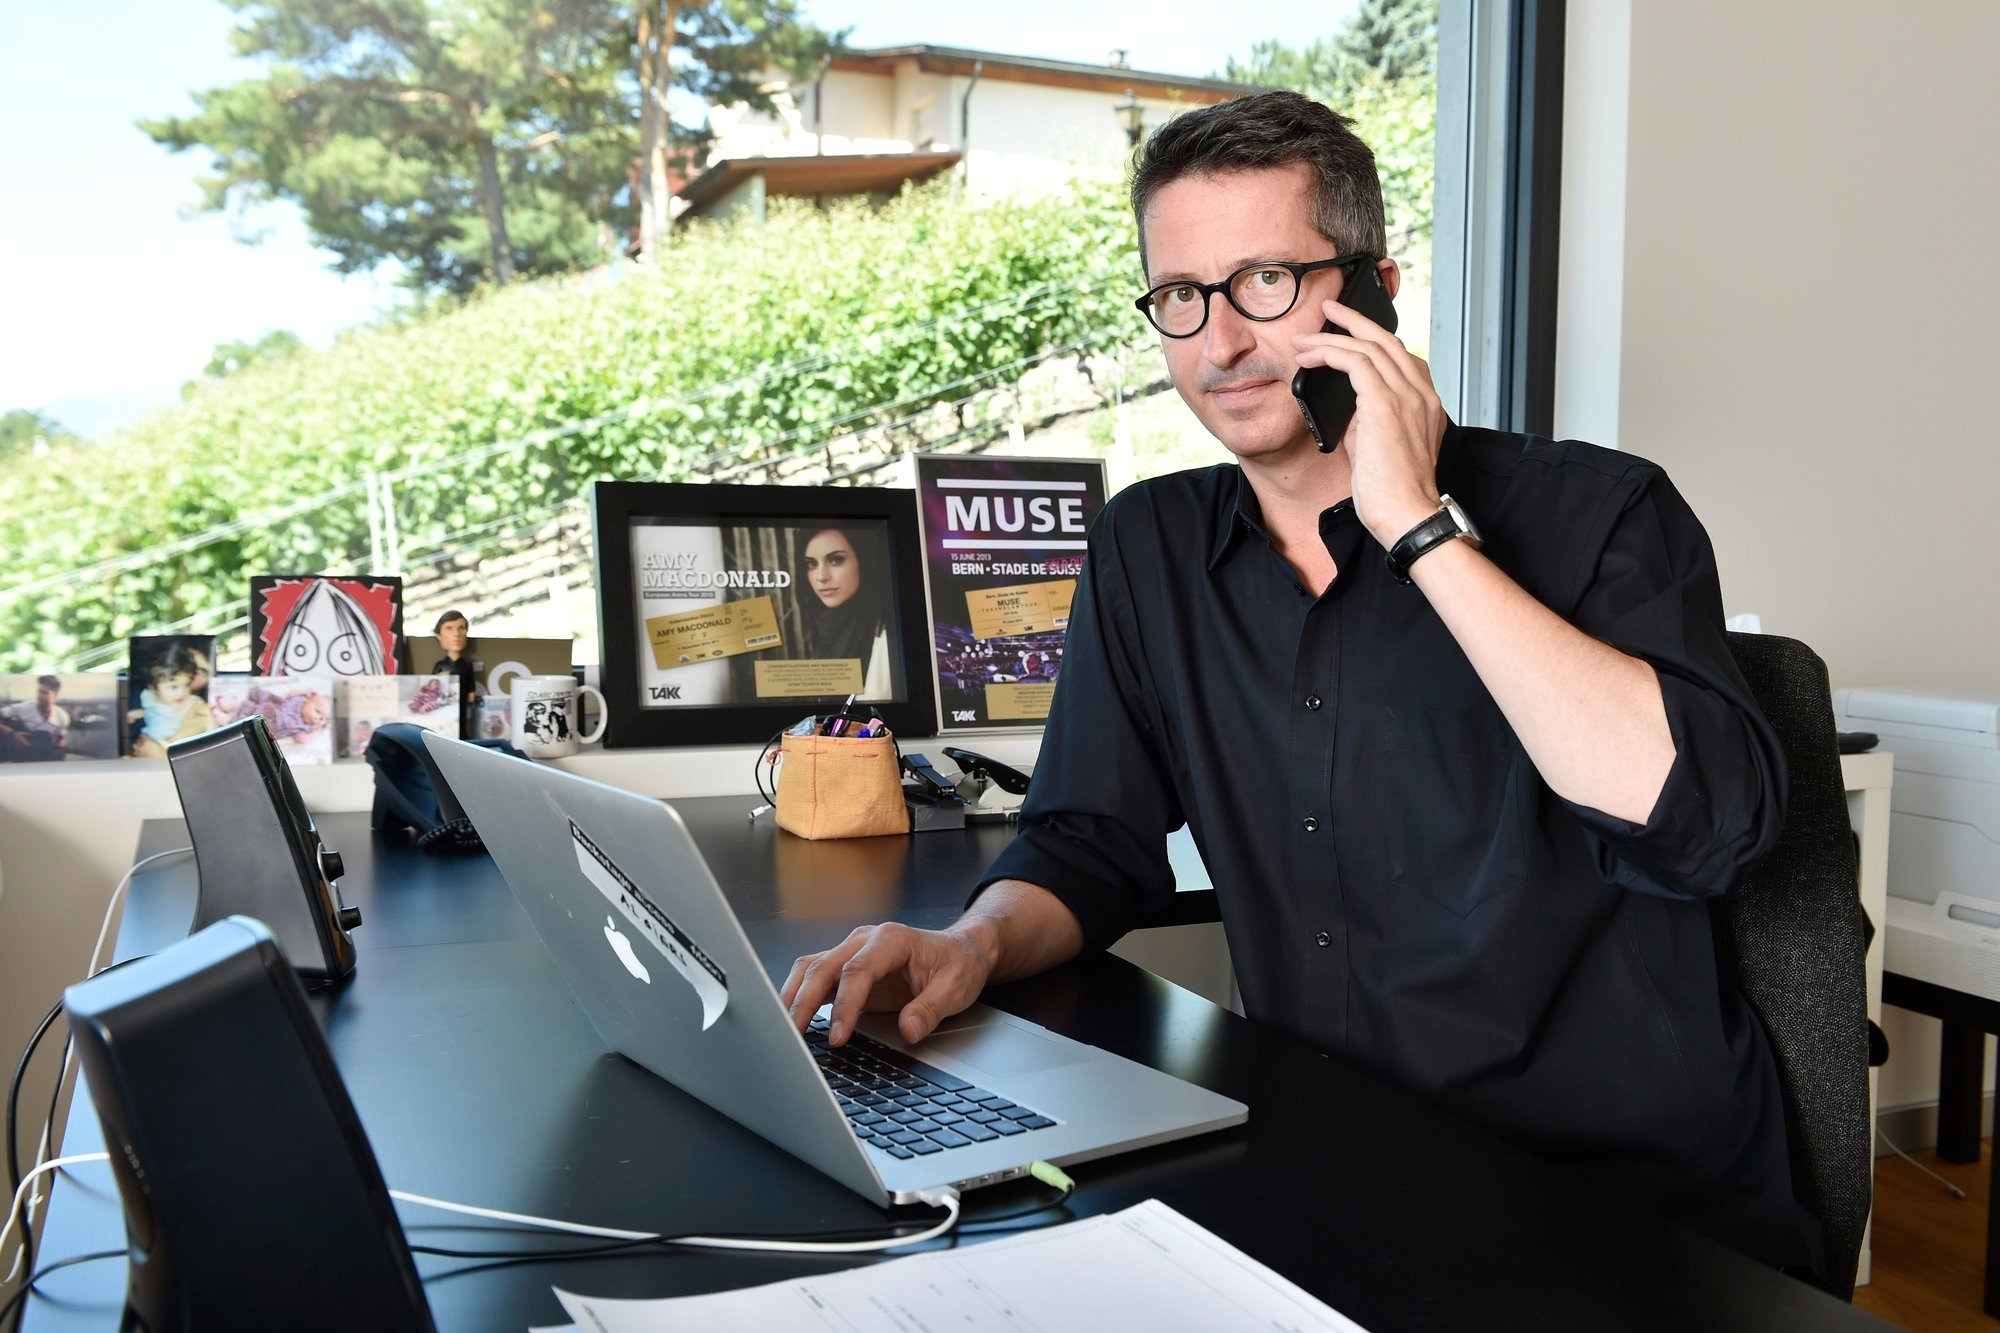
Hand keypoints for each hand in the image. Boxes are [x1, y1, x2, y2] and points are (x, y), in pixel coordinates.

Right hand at [779, 920, 997, 1047]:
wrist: (961, 951)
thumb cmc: (958, 964)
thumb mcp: (956, 988)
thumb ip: (930, 1009)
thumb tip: (908, 1030)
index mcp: (891, 939)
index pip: (857, 970)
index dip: (845, 1005)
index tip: (839, 1036)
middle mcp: (866, 940)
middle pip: (823, 966)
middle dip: (805, 1002)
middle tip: (795, 1036)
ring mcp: (853, 951)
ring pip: (811, 968)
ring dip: (794, 997)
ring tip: (784, 1030)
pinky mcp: (847, 967)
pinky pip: (814, 977)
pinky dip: (799, 996)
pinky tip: (792, 1019)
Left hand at [1292, 296, 1449, 546]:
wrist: (1407, 515)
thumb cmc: (1394, 494)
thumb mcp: (1380, 447)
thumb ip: (1368, 421)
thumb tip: (1347, 408)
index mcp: (1426, 404)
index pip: (1402, 357)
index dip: (1375, 340)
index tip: (1351, 335)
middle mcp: (1421, 394)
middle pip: (1387, 340)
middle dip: (1355, 321)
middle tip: (1329, 311)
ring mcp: (1407, 396)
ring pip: (1369, 346)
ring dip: (1332, 338)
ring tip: (1305, 338)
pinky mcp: (1385, 404)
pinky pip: (1354, 361)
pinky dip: (1329, 353)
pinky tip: (1309, 358)